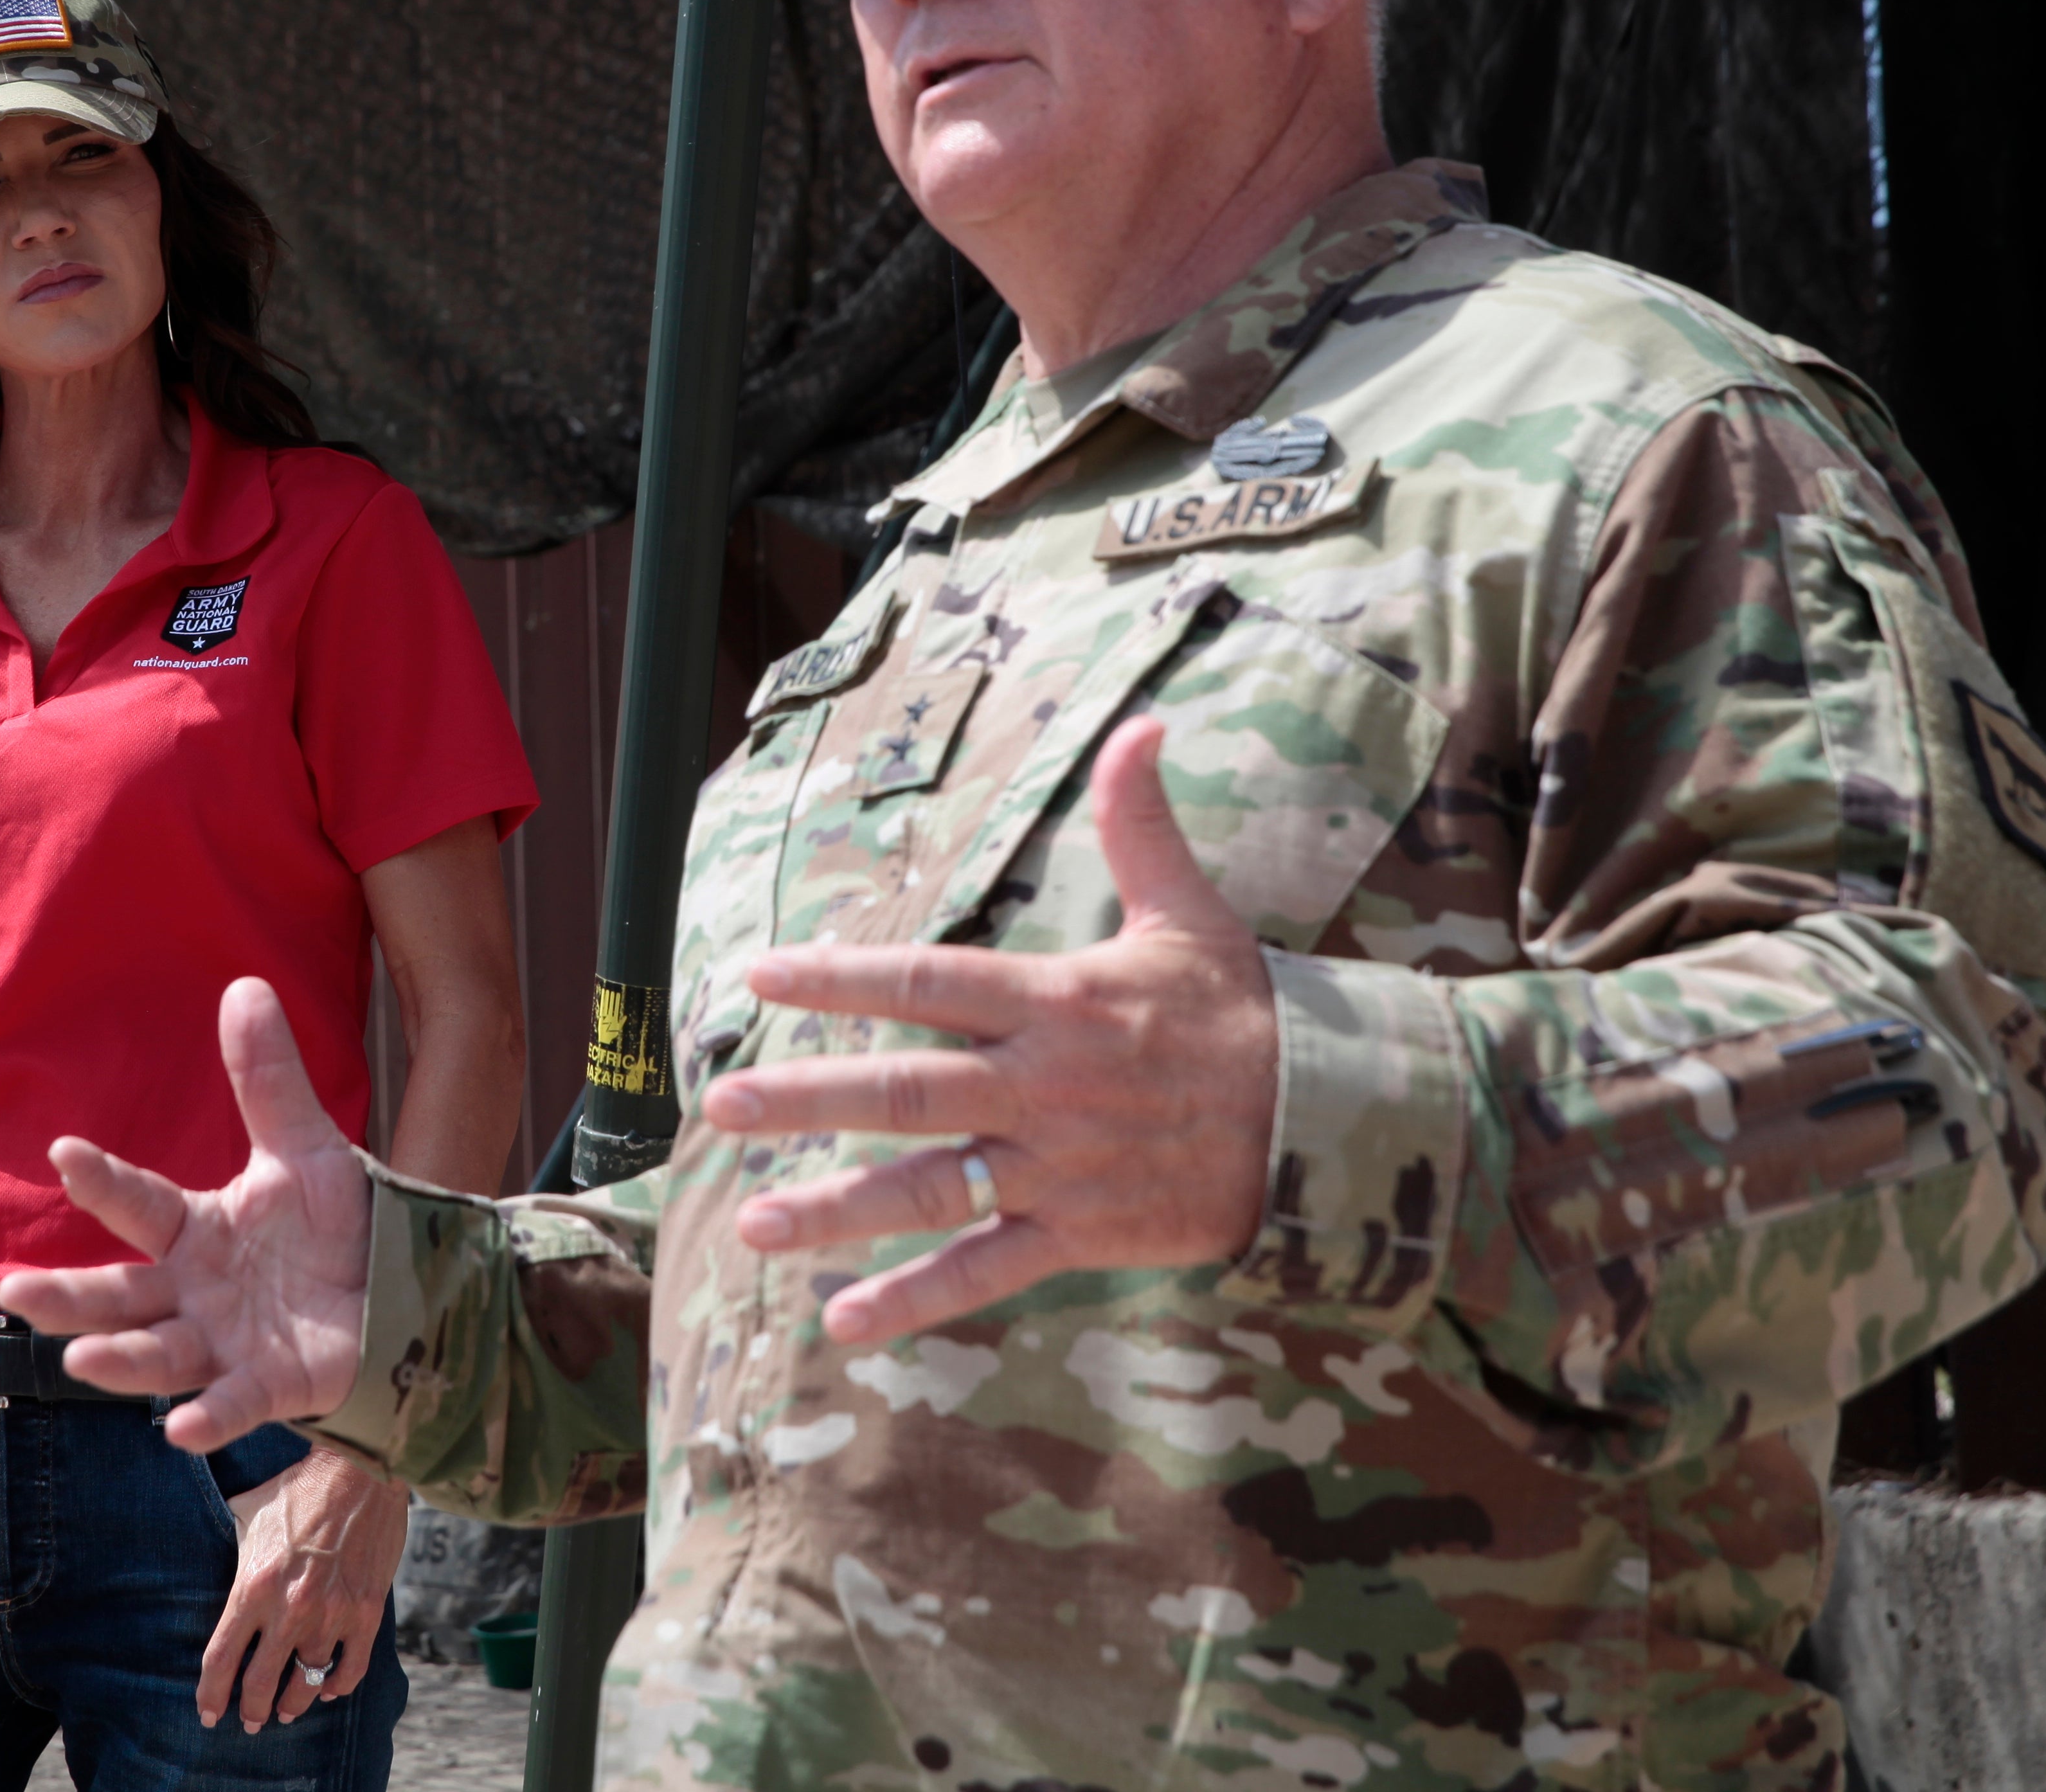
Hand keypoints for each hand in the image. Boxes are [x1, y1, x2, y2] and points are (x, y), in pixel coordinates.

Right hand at [0, 978, 374, 1451]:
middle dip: (68, 1297)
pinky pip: (234, 1404)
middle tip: (13, 1291)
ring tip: (79, 1359)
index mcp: (196, 1231)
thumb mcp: (306, 1148)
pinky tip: (182, 1430)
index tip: (64, 1152)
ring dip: (119, 1360)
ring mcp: (228, 1344)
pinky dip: (208, 1416)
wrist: (401, 1290)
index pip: (140, 1203)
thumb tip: (245, 984)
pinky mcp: (272, 1386)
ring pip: (159, 1355)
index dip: (103, 1180)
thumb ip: (269, 1080)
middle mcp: (196, 1292)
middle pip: (121, 1295)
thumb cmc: (336, 1224)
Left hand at [199, 1452, 406, 1732]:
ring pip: (306, 1682)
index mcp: (253, 1585)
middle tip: (251, 1721)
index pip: (221, 1659)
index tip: (209, 1713)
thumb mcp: (250, 1515)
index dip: (212, 1694)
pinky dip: (337, 1686)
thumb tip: (223, 1564)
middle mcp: (289, 1608)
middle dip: (252, 1710)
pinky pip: (350, 1667)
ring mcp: (331, 1613)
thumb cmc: (300, 1488)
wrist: (360, 1468)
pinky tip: (327, 1689)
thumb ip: (235, 1551)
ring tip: (287, 1711)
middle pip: (261, 1683)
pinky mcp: (366, 1611)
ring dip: (293, 1703)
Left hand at [697, 717, 1279, 1345]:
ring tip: (750, 1225)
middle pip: (908, 1090)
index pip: (928, 982)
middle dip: (808, 1100)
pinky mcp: (1080, 1235)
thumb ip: (1140, 821)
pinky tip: (842, 1321)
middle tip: (719, 1107)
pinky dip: (915, 1300)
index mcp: (1057, 1001)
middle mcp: (1045, 1086)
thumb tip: (1145, 723)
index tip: (756, 977)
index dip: (841, 979)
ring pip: (932, 1190)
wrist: (1326, 1125)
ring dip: (838, 1211)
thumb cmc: (1241, 1013)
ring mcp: (1059, 1168)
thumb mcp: (1189, 911)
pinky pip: (986, 1271)